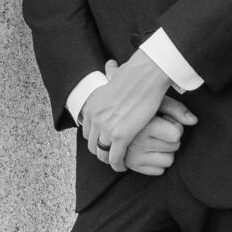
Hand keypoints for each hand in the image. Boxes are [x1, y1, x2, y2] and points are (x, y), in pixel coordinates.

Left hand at [80, 50, 175, 171]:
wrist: (145, 74)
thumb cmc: (135, 72)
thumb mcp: (114, 75)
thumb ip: (109, 76)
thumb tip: (110, 65)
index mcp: (92, 106)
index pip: (87, 131)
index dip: (95, 139)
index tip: (104, 142)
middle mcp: (94, 118)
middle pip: (92, 145)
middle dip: (101, 151)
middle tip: (111, 155)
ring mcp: (105, 128)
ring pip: (102, 154)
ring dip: (108, 160)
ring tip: (117, 162)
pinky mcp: (120, 136)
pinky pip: (114, 158)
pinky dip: (118, 165)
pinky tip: (122, 166)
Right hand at [125, 96, 198, 175]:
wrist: (110, 115)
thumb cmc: (138, 105)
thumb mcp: (155, 101)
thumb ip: (176, 109)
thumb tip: (194, 121)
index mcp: (144, 125)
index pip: (176, 134)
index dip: (175, 126)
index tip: (166, 120)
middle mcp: (138, 143)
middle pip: (175, 146)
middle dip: (171, 138)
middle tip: (159, 129)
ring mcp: (134, 156)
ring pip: (169, 161)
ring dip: (166, 151)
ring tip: (155, 140)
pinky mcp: (133, 166)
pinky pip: (159, 171)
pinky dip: (158, 163)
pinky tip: (150, 150)